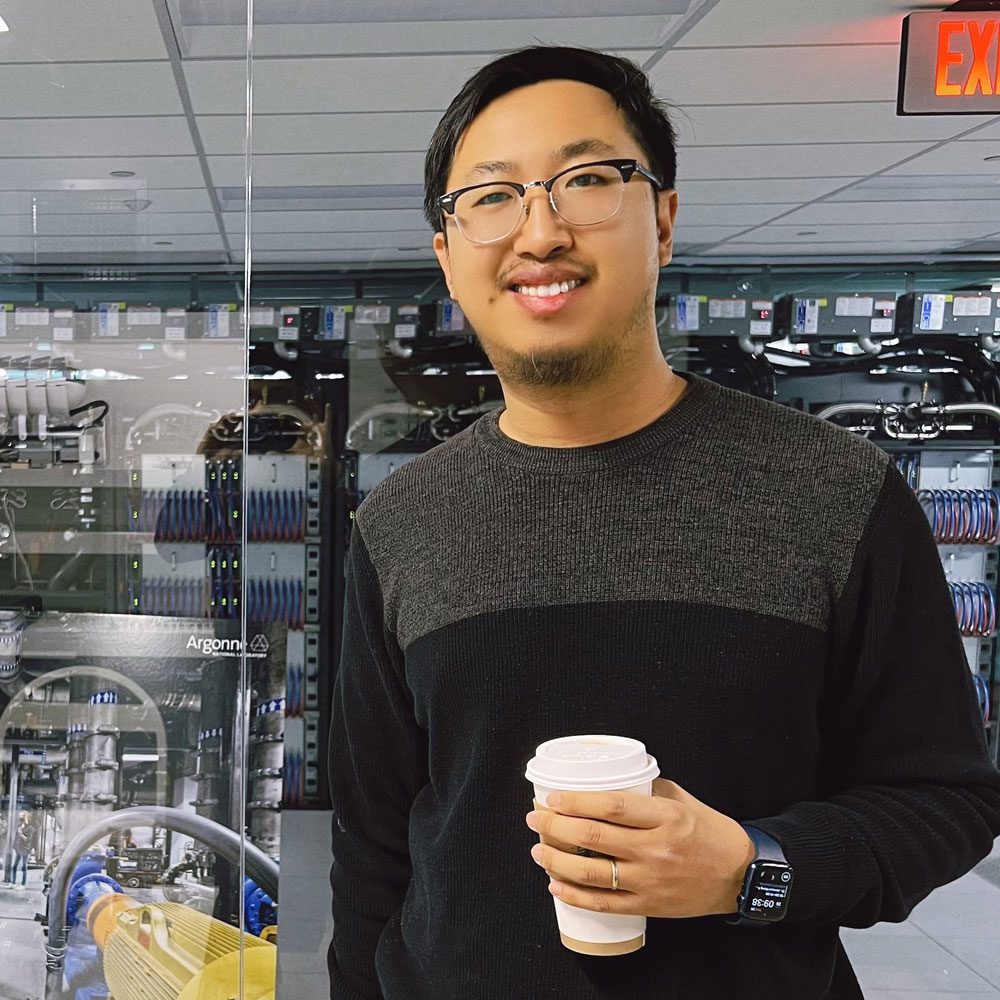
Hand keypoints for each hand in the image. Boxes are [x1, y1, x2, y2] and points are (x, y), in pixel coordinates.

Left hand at [525, 778, 754, 918]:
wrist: (739, 874)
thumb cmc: (707, 830)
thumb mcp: (679, 799)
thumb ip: (643, 790)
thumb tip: (602, 783)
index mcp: (664, 816)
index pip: (611, 806)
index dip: (576, 802)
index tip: (553, 798)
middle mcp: (655, 848)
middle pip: (594, 836)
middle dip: (556, 827)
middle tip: (536, 819)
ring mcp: (650, 879)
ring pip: (591, 872)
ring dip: (557, 861)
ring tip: (539, 851)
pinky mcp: (649, 904)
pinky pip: (603, 903)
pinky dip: (574, 895)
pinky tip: (556, 884)